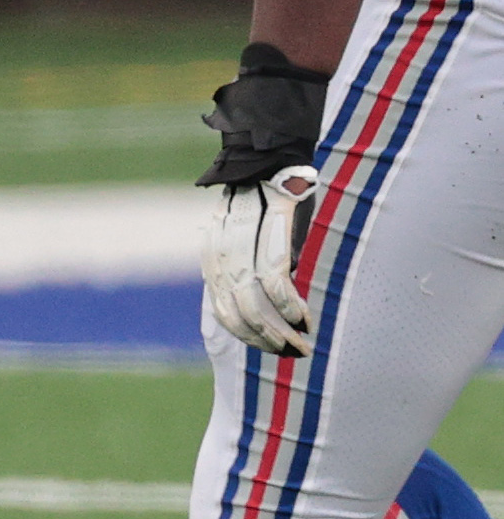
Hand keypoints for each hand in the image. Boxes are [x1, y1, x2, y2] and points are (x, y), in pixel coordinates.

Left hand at [204, 165, 319, 354]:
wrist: (269, 164)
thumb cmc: (264, 207)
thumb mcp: (246, 244)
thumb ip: (250, 274)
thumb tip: (270, 309)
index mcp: (214, 263)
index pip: (225, 313)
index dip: (250, 338)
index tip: (275, 350)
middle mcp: (221, 259)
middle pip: (238, 315)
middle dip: (268, 341)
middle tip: (295, 353)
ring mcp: (241, 250)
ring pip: (255, 306)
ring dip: (280, 331)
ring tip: (302, 344)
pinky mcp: (267, 238)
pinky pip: (275, 283)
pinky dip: (290, 307)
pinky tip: (305, 319)